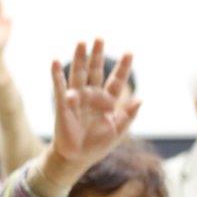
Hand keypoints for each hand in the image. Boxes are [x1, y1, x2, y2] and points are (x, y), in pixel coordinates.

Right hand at [44, 40, 139, 184]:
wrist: (77, 158)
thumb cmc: (98, 145)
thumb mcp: (118, 131)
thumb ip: (128, 115)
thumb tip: (141, 99)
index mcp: (108, 102)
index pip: (116, 81)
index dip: (122, 68)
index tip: (129, 53)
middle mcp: (93, 96)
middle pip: (96, 71)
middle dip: (98, 55)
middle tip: (100, 38)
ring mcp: (78, 98)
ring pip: (79, 74)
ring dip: (79, 58)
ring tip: (81, 42)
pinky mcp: (63, 104)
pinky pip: (60, 87)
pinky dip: (57, 74)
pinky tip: (56, 61)